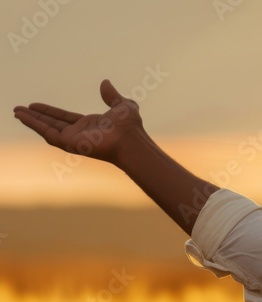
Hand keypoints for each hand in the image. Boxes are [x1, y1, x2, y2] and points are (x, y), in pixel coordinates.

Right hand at [13, 79, 143, 162]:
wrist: (129, 139)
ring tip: (16, 111)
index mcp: (90, 124)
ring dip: (31, 120)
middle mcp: (80, 133)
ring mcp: (74, 139)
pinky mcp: (69, 143)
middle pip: (52, 123)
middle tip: (19, 109)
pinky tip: (22, 116)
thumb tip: (105, 83)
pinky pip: (47, 132)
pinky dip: (34, 124)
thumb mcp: (122, 105)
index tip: (35, 105)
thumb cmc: (130, 126)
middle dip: (35, 116)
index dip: (50, 112)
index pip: (64, 117)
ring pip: (46, 128)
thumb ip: (111, 96)